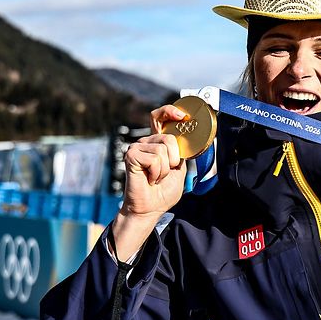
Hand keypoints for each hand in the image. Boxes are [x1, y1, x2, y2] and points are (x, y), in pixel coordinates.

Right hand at [111, 103, 189, 259]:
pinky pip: (154, 159)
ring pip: (162, 150)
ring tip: (156, 177)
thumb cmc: (163, 191)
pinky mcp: (131, 156)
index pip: (159, 117)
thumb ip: (181, 153)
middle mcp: (146, 141)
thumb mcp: (180, 169)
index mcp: (157, 142)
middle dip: (173, 159)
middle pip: (169, 138)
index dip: (170, 111)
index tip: (182, 116)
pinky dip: (156, 172)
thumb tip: (188, 142)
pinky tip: (149, 179)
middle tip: (165, 172)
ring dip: (164, 169)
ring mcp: (137, 148)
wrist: (151, 208)